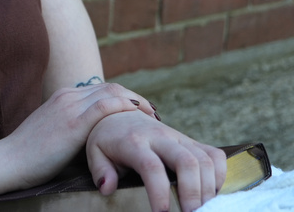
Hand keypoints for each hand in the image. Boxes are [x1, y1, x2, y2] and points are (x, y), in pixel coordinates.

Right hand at [6, 83, 154, 188]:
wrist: (8, 161)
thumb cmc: (28, 156)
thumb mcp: (52, 134)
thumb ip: (71, 130)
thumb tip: (93, 140)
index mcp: (61, 97)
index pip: (101, 89)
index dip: (125, 98)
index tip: (141, 112)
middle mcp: (66, 96)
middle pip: (110, 87)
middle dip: (135, 98)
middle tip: (153, 114)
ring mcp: (69, 106)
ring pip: (112, 92)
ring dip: (137, 102)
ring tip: (154, 117)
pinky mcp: (72, 122)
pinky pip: (106, 106)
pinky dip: (128, 108)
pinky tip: (142, 119)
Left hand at [86, 111, 226, 211]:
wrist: (119, 112)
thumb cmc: (107, 138)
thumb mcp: (95, 152)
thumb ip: (100, 170)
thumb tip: (107, 188)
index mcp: (134, 141)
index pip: (151, 167)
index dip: (159, 192)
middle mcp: (160, 136)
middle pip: (187, 162)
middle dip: (193, 193)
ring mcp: (178, 137)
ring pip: (205, 160)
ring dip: (208, 189)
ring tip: (200, 209)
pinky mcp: (190, 140)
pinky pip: (214, 155)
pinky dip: (219, 176)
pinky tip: (209, 193)